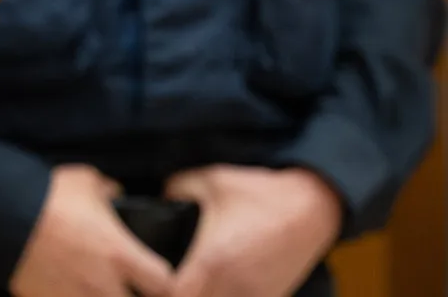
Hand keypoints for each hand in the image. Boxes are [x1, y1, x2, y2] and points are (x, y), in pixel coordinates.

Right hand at [10, 165, 173, 296]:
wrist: (0, 216)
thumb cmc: (46, 196)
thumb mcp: (87, 181)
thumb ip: (110, 192)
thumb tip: (116, 195)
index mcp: (120, 254)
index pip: (165, 285)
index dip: (166, 283)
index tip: (158, 276)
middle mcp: (103, 285)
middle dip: (136, 295)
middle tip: (130, 284)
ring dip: (102, 296)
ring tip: (95, 286)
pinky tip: (67, 288)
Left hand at [164, 164, 342, 296]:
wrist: (312, 205)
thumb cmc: (260, 192)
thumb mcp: (210, 179)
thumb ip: (175, 189)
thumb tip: (159, 200)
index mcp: (211, 261)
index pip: (172, 295)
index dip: (156, 288)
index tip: (152, 275)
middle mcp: (233, 287)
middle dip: (177, 293)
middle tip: (167, 278)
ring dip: (203, 295)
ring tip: (190, 281)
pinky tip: (215, 284)